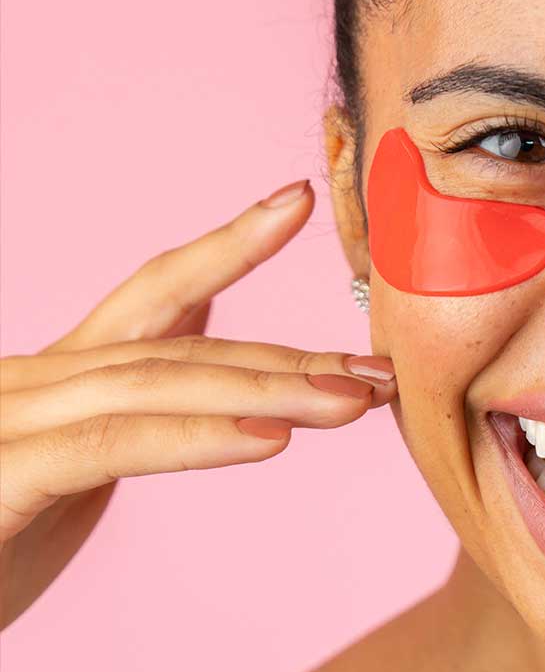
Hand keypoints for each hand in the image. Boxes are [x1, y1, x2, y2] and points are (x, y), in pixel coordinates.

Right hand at [0, 179, 394, 629]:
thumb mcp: (61, 471)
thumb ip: (125, 403)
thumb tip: (202, 336)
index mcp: (55, 378)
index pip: (153, 293)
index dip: (227, 244)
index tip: (298, 200)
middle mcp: (32, 382)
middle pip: (178, 344)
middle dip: (287, 352)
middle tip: (381, 365)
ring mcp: (11, 421)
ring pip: (158, 384)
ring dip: (268, 388)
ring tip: (354, 400)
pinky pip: (110, 446)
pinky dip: (196, 437)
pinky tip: (271, 440)